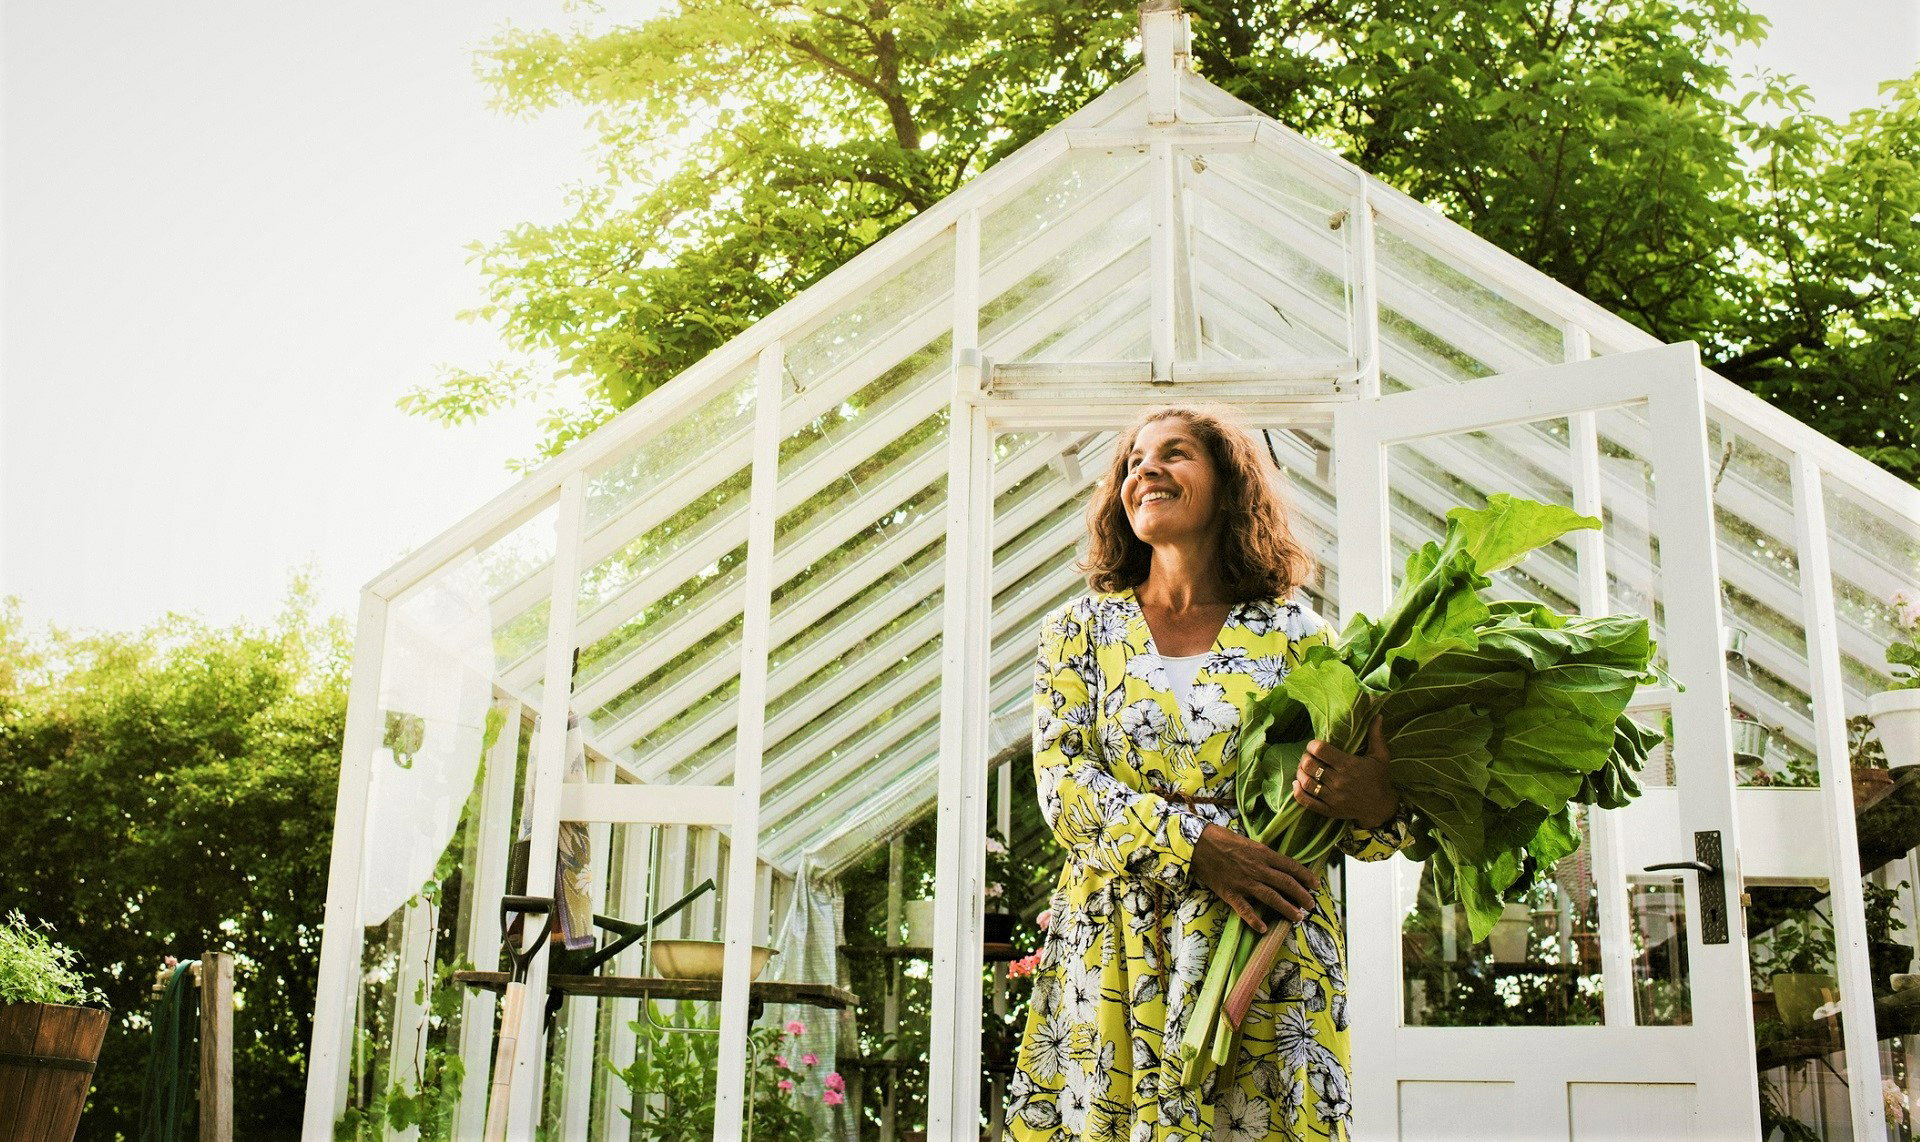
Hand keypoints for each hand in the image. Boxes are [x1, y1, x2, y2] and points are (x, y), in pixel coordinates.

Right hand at [1190, 823, 1320, 934]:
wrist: (1198, 843)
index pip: (1291, 866)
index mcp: (1263, 853)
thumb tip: (1277, 862)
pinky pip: (1244, 909)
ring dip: (1287, 908)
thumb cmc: (1222, 839)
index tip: (1316, 885)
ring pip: (1271, 897)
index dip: (1306, 876)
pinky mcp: (1230, 892)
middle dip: (1302, 895)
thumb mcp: (1248, 842)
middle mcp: (1257, 868)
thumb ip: (1262, 853)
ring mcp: (1244, 882)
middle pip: (1286, 883)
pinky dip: (1254, 920)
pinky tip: (1263, 929)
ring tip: (1298, 918)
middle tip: (1311, 905)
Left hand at [1293, 715, 1397, 828]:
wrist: (1381, 808)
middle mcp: (1338, 781)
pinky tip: (1297, 783)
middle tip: (1308, 756)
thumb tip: (1377, 715)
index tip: (1314, 745)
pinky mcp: (1328, 810)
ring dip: (1300, 773)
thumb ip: (1376, 736)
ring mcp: (1332, 797)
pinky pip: (1307, 801)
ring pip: (1306, 782)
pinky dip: (1297, 792)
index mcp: (1348, 765)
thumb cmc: (1379, 779)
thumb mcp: (1381, 756)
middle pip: (1309, 765)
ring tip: (1303, 768)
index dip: (1312, 745)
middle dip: (1304, 758)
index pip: (1321, 750)